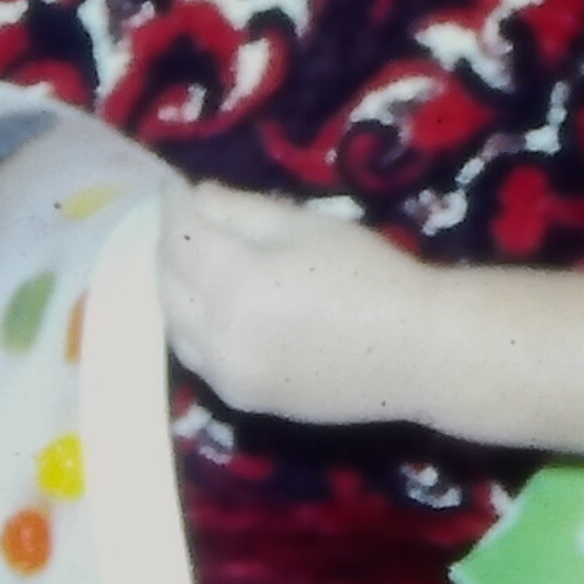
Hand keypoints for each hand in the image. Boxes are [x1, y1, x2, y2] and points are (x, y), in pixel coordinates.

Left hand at [158, 177, 441, 431]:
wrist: (417, 352)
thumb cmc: (371, 275)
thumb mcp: (305, 226)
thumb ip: (241, 210)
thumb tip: (196, 196)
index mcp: (237, 282)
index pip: (180, 235)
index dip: (174, 204)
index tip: (177, 185)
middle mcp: (220, 333)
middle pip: (167, 280)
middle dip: (170, 244)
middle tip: (186, 219)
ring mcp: (228, 373)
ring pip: (174, 324)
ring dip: (176, 288)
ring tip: (196, 262)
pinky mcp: (244, 398)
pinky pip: (198, 358)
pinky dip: (193, 328)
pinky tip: (213, 310)